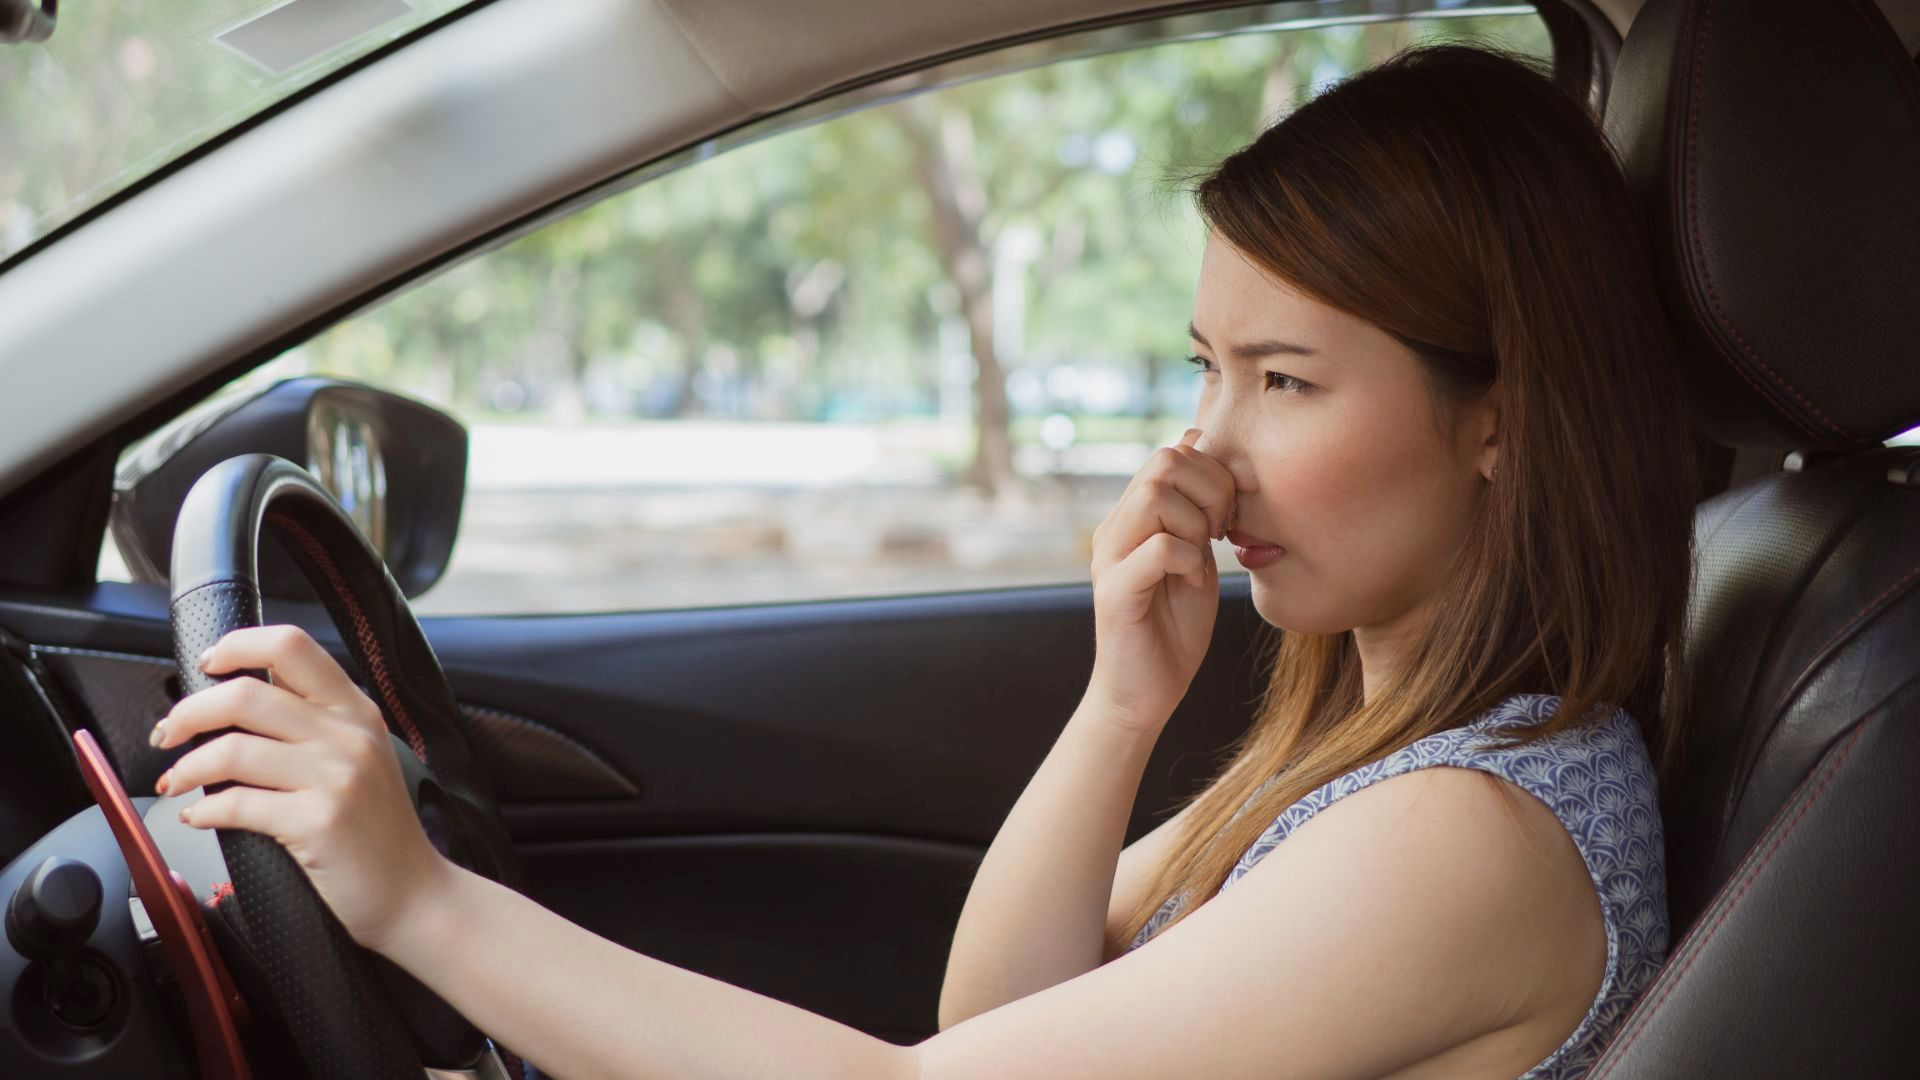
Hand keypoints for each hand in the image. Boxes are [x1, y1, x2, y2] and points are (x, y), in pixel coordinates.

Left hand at [150, 625, 451, 951]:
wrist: (413, 893)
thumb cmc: (377, 831)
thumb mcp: (360, 758)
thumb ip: (315, 724)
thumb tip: (239, 701)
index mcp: (356, 710)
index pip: (290, 646)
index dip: (236, 647)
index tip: (206, 666)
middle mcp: (348, 735)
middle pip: (245, 695)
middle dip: (189, 712)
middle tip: (168, 734)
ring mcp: (336, 778)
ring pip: (232, 750)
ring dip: (186, 767)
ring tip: (174, 781)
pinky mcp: (318, 822)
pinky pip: (236, 805)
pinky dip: (202, 811)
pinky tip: (197, 817)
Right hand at [1086, 427, 1236, 729]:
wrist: (1144, 695)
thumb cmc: (1173, 628)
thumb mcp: (1196, 556)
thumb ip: (1197, 511)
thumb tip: (1198, 442)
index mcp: (1132, 517)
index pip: (1172, 453)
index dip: (1213, 476)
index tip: (1226, 520)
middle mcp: (1114, 529)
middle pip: (1163, 463)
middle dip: (1210, 492)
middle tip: (1219, 534)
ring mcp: (1109, 558)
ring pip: (1156, 496)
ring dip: (1197, 524)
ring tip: (1203, 558)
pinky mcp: (1115, 591)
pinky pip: (1159, 547)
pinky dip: (1189, 560)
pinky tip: (1194, 584)